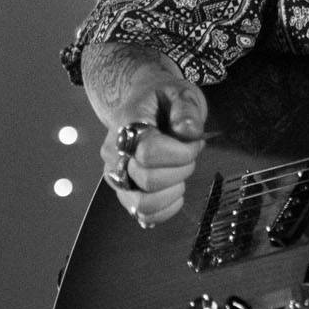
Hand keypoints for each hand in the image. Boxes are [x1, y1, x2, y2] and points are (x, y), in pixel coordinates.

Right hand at [82, 44, 208, 227]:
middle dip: (181, 170)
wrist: (145, 104)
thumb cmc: (164, 99)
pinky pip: (142, 216)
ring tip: (180, 173)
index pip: (148, 152)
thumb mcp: (181, 93)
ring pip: (141, 205)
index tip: (195, 142)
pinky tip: (176, 192)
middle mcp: (113, 155)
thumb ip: (186, 109)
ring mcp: (115, 177)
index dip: (180, 152)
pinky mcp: (124, 193)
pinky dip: (165, 210)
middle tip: (189, 154)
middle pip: (147, 180)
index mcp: (125, 126)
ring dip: (172, 193)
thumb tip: (188, 132)